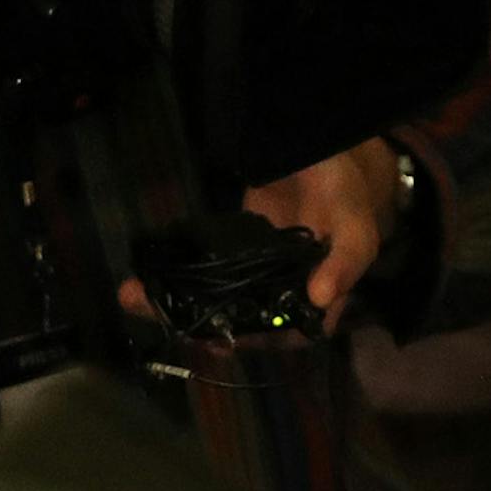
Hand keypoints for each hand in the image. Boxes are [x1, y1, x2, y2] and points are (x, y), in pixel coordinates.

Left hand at [121, 138, 401, 333]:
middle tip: (165, 318)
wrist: (314, 147)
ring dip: (177, 304)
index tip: (221, 340)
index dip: (258, 343)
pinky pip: (201, 271)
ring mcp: (254, 272)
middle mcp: (284, 293)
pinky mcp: (229, 249)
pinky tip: (144, 276)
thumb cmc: (344, 191)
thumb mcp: (354, 225)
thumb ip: (344, 260)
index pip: (289, 336)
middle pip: (243, 323)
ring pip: (216, 301)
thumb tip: (320, 298)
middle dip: (201, 325)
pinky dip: (175, 276)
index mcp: (320, 297)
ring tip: (136, 297)